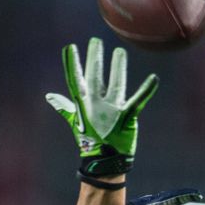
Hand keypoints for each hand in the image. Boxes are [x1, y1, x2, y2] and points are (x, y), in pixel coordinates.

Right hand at [46, 37, 158, 177]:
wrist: (104, 162)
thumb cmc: (90, 140)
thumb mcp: (75, 122)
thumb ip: (64, 106)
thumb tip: (49, 96)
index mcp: (83, 105)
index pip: (75, 80)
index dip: (72, 64)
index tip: (70, 47)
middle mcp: (96, 105)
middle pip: (94, 77)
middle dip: (95, 58)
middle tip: (95, 41)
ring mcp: (112, 111)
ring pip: (116, 84)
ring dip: (118, 67)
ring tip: (120, 51)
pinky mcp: (128, 117)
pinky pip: (138, 101)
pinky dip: (147, 90)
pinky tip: (154, 78)